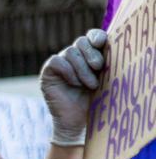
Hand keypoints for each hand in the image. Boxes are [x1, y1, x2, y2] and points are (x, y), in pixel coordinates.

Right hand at [40, 29, 106, 145]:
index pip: (91, 36)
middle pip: (81, 42)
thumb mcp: (107, 78)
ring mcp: (60, 64)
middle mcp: (75, 57)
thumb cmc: (96, 101)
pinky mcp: (48, 73)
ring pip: (70, 52)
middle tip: (99, 68)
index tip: (101, 43)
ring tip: (90, 85)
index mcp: (90, 55)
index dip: (96, 36)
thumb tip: (111, 43)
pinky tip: (74, 83)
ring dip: (82, 68)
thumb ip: (107, 61)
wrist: (80, 122)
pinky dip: (67, 71)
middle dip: (92, 54)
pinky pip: (56, 61)